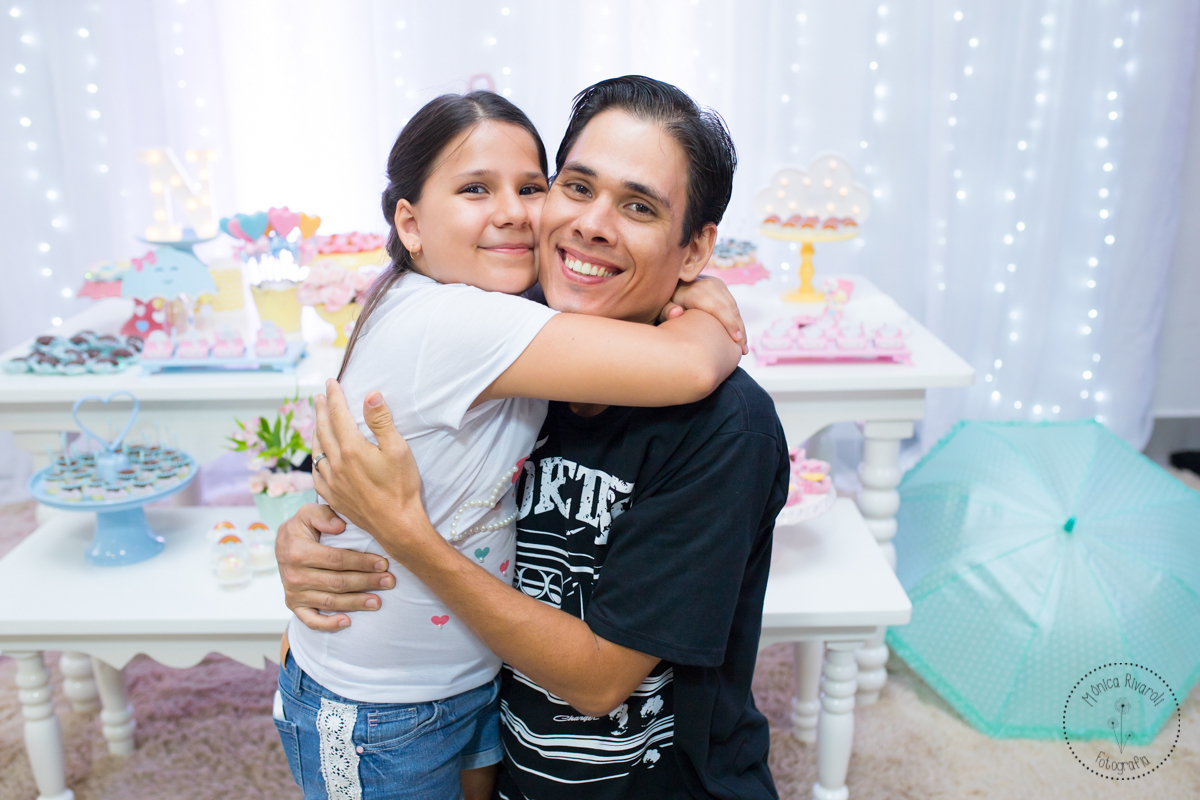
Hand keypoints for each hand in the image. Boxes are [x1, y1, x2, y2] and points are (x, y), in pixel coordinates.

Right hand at [276, 502, 395, 631]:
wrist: (283, 544)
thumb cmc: (303, 527)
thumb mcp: (308, 512)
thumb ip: (323, 515)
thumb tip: (340, 526)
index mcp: (298, 552)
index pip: (337, 560)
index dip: (362, 562)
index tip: (383, 563)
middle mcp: (294, 575)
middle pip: (337, 583)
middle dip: (366, 582)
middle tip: (389, 581)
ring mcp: (293, 593)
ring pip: (330, 602)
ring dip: (356, 603)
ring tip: (378, 602)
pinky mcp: (294, 605)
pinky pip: (311, 620)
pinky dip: (329, 625)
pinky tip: (348, 622)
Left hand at [311, 379, 438, 561]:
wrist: (397, 525)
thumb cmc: (402, 487)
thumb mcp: (398, 449)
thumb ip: (381, 421)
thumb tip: (371, 395)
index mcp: (351, 449)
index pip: (338, 414)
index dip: (335, 396)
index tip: (332, 383)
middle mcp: (336, 464)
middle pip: (324, 429)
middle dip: (321, 409)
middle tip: (320, 396)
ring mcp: (332, 481)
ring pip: (316, 450)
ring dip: (316, 431)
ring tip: (317, 419)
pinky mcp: (332, 496)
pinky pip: (316, 471)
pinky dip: (315, 457)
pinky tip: (318, 455)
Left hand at [660, 275, 747, 354]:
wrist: (668, 281)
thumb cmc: (663, 300)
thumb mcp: (661, 306)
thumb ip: (667, 311)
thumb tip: (677, 312)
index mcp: (696, 291)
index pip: (718, 308)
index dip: (729, 324)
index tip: (736, 340)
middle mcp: (709, 285)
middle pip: (730, 309)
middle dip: (739, 330)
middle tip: (743, 351)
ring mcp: (716, 283)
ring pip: (733, 307)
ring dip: (740, 326)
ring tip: (743, 347)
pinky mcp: (720, 285)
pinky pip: (732, 304)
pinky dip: (736, 319)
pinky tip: (738, 334)